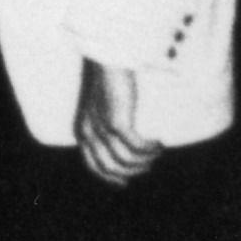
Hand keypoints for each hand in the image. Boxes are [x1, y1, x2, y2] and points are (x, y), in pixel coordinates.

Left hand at [72, 59, 158, 186]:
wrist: (107, 57)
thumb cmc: (106, 77)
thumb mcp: (99, 106)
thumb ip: (104, 123)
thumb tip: (122, 139)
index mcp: (82, 131)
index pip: (94, 166)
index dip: (110, 178)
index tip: (126, 183)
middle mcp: (89, 133)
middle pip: (111, 168)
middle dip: (132, 171)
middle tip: (149, 165)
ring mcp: (102, 129)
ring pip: (126, 160)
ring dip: (145, 160)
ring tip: (157, 151)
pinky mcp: (117, 123)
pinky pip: (137, 147)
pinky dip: (150, 148)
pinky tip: (159, 142)